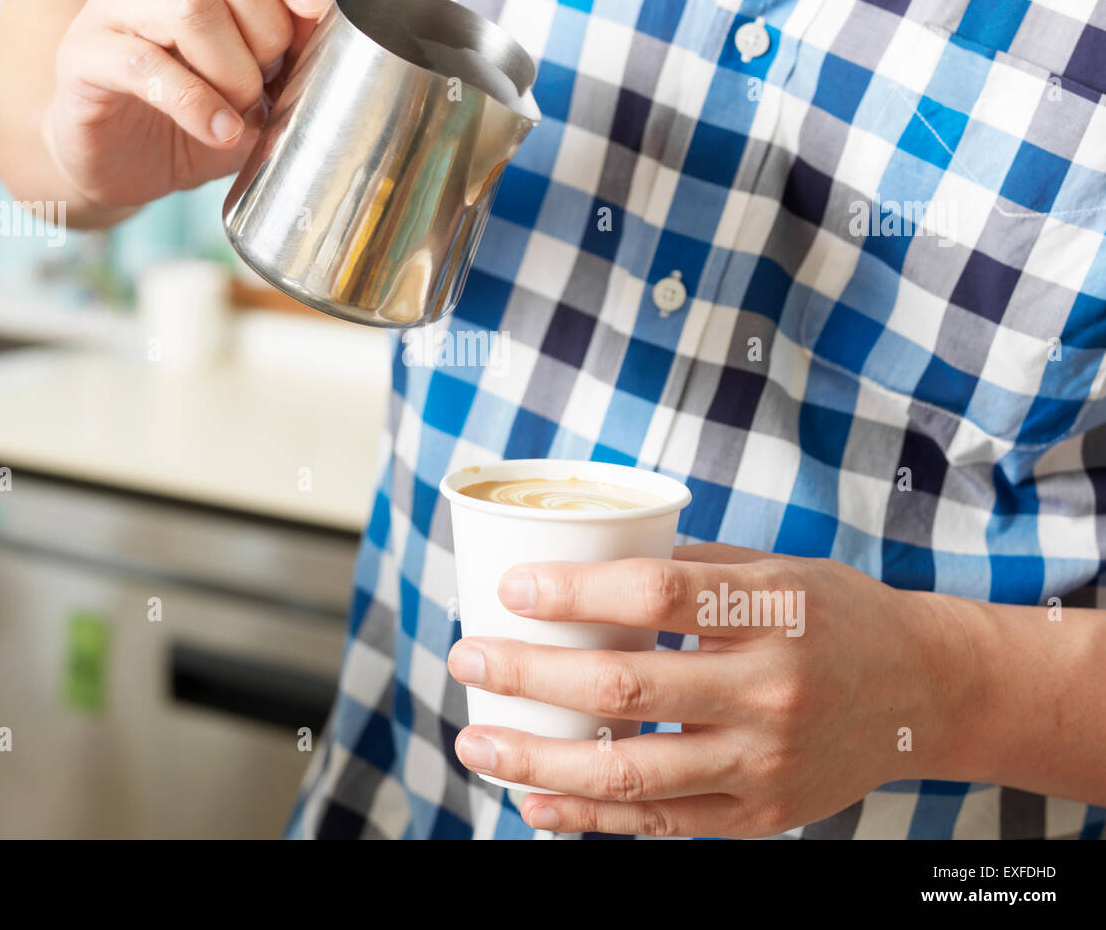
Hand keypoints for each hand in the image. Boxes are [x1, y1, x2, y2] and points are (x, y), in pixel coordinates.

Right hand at [46, 0, 376, 208]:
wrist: (133, 159)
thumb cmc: (211, 103)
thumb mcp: (275, 68)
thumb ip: (313, 24)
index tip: (315, 7)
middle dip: (268, 26)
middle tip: (272, 74)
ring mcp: (113, 2)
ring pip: (190, 5)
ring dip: (235, 71)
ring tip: (244, 108)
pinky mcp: (84, 55)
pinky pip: (145, 64)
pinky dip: (198, 105)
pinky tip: (222, 131)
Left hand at [446, 544, 965, 836]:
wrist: (923, 690)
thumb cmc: (832, 614)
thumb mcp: (772, 568)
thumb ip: (684, 570)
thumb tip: (579, 567)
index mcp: (772, 611)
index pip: (655, 594)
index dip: (572, 590)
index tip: (511, 588)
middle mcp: (769, 691)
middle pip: (625, 686)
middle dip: (528, 673)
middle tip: (467, 657)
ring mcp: (764, 762)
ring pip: (630, 772)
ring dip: (537, 758)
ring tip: (476, 742)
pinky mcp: (760, 814)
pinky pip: (660, 824)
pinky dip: (588, 818)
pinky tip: (535, 801)